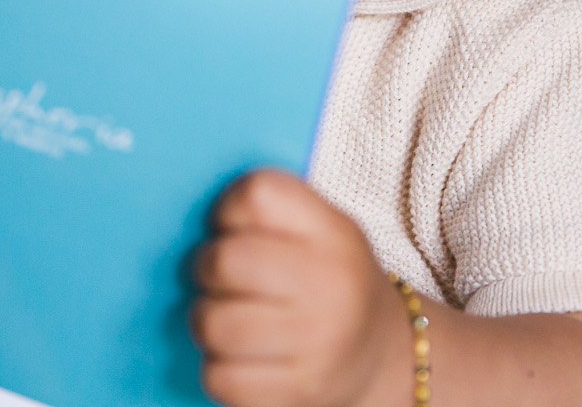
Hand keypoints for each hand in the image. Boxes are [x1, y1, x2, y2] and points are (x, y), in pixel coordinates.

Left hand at [190, 170, 407, 406]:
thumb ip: (270, 214)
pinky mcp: (298, 392)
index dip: (229, 209)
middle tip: (220, 277)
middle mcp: (330, 285)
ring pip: (213, 325)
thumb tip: (202, 222)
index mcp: (333, 233)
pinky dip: (219, 369)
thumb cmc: (327, 279)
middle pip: (225, 260)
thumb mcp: (319, 228)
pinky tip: (242, 357)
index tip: (235, 229)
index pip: (257, 195)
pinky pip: (219, 378)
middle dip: (207, 267)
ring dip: (207, 321)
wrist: (379, 354)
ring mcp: (317, 344)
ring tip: (229, 318)